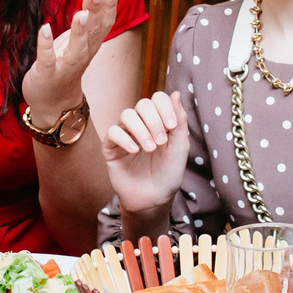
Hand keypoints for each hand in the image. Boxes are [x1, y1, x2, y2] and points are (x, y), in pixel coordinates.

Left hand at [22, 0, 118, 123]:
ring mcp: (65, 65)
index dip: (110, 5)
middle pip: (94, 32)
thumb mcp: (79, 37)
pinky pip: (47, 59)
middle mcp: (82, 54)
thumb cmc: (66, 64)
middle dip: (97, 11)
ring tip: (81, 14)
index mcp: (91, 44)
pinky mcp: (46, 74)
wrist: (53, 103)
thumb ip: (89, 13)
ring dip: (79, 31)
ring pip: (76, 48)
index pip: (105, 22)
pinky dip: (46, 45)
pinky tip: (44, 28)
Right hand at [102, 91, 191, 216]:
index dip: (165, 107)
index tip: (172, 127)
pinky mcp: (111, 147)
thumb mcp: (180, 147)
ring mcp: (125, 134)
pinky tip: (135, 151)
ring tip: (150, 148)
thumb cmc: (169, 173)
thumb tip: (177, 93)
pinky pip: (112, 132)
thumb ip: (180, 121)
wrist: (154, 198)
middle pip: (143, 104)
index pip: (158, 98)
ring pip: (127, 115)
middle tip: (161, 142)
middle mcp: (141, 124)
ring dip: (141, 130)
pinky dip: (124, 139)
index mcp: (159, 121)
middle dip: (154, 121)